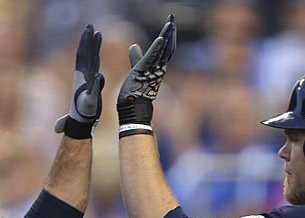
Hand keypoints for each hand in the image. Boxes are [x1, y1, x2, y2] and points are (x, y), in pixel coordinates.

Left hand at [54, 24, 104, 138]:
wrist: (81, 120)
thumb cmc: (85, 112)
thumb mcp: (91, 100)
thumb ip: (95, 88)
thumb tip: (100, 76)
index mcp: (81, 76)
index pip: (83, 54)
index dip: (85, 42)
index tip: (88, 31)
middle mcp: (83, 74)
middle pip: (85, 52)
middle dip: (88, 39)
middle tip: (90, 26)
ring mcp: (87, 77)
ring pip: (90, 56)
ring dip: (93, 45)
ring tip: (96, 33)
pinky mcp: (91, 81)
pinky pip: (94, 64)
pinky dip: (96, 54)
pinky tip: (97, 49)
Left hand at [117, 14, 175, 130]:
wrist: (132, 112)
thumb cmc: (133, 95)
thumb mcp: (135, 71)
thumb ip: (136, 58)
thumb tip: (133, 45)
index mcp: (157, 69)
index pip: (165, 50)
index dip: (168, 36)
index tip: (170, 24)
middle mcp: (158, 70)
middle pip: (168, 48)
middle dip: (170, 32)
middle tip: (172, 18)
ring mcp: (152, 72)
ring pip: (163, 51)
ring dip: (166, 36)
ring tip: (170, 22)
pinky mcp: (144, 73)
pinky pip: (153, 59)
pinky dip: (157, 49)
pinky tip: (161, 38)